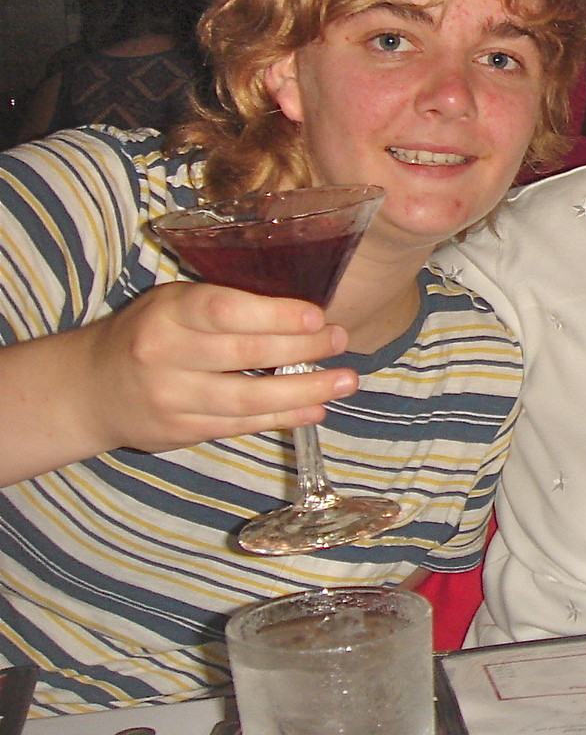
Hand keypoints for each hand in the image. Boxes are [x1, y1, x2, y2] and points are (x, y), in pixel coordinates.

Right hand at [72, 279, 357, 453]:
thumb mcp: (175, 303)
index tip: (317, 317)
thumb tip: (302, 310)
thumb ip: (226, 304)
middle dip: (303, 349)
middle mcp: (165, 355)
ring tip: (345, 382)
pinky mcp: (181, 431)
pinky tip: (315, 408)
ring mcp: (172, 398)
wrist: (91, 388)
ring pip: (248, 398)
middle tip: (342, 341)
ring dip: (304, 391)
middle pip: (245, 354)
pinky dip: (283, 417)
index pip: (226, 311)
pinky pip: (241, 424)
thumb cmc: (150, 333)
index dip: (277, 315)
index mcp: (168, 312)